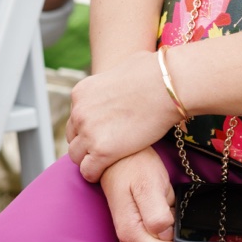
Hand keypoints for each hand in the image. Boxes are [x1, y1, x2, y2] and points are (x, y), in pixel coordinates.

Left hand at [66, 51, 178, 183]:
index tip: (103, 130)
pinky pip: (88, 171)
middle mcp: (79, 112)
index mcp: (81, 92)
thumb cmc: (156, 73)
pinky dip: (96, 173)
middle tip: (106, 145)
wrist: (169, 86)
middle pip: (72, 137)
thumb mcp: (123, 67)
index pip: (75, 117)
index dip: (89, 125)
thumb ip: (114, 79)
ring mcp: (89, 132)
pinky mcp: (102, 151)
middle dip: (86, 142)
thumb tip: (125, 78)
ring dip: (90, 158)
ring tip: (107, 160)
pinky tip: (107, 171)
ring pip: (76, 156)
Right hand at [99, 148, 184, 241]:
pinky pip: (166, 231)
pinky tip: (169, 204)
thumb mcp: (147, 186)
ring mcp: (137, 234)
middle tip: (177, 207)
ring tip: (170, 202)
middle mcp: (132, 240)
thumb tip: (167, 235)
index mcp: (132, 234)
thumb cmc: (132, 167)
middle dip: (181, 234)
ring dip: (176, 225)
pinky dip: (173, 220)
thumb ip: (156, 214)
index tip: (195, 229)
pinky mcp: (143, 227)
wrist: (119, 156)